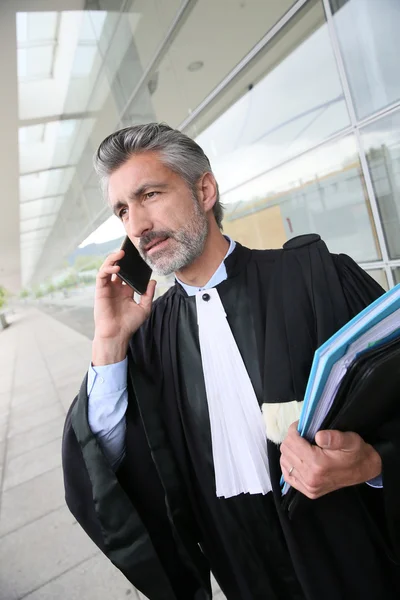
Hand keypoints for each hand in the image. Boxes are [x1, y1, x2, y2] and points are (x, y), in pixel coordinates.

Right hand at [92, 249, 155, 364]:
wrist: (117, 335)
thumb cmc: (129, 324)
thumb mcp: (144, 308)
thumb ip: (148, 294)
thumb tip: (153, 281)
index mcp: (126, 291)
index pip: (129, 273)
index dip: (133, 265)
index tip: (140, 256)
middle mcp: (116, 288)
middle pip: (118, 268)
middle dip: (122, 258)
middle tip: (129, 250)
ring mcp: (108, 288)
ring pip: (108, 268)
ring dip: (112, 259)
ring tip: (121, 254)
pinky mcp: (100, 290)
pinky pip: (102, 276)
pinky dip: (107, 269)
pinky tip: (116, 268)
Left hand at [280, 422, 381, 498]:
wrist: (364, 470)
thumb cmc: (356, 452)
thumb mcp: (350, 440)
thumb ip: (335, 438)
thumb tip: (319, 436)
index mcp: (318, 464)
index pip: (291, 441)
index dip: (294, 430)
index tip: (302, 425)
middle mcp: (310, 478)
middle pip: (286, 450)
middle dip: (291, 439)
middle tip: (302, 434)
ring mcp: (308, 487)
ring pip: (284, 461)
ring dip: (290, 450)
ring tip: (302, 445)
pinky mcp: (308, 492)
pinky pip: (287, 475)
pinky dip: (289, 464)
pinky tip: (298, 457)